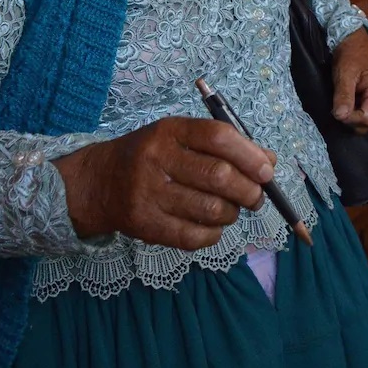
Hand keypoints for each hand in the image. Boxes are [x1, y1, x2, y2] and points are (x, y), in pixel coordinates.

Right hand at [56, 117, 276, 249]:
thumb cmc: (153, 156)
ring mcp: (148, 193)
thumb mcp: (182, 138)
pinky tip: (213, 227)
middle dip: (249, 191)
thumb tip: (269, 162)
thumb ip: (225, 146)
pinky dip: (213, 234)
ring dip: (232, 213)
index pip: (218, 137)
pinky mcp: (144, 224)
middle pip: (219, 176)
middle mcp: (156, 159)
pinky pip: (193, 237)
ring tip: (231, 210)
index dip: (250, 155)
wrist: (98, 182)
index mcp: (170, 131)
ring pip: (210, 209)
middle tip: (255, 197)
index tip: (267, 171)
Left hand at [333, 28, 367, 130]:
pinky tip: (352, 100)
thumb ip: (343, 96)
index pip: (367, 119)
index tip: (336, 110)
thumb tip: (340, 117)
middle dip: (352, 119)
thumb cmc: (350, 56)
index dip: (350, 119)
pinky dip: (360, 111)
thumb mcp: (344, 75)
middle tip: (339, 106)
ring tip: (346, 101)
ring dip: (355, 116)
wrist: (357, 42)